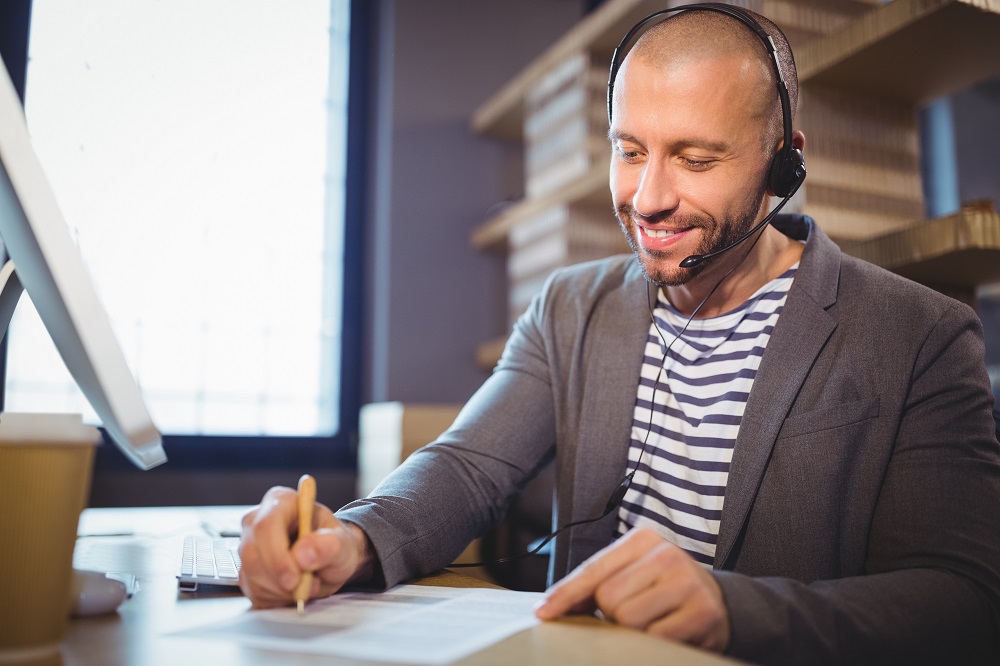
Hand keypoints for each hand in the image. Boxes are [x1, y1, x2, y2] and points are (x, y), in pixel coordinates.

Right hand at [238, 485, 372, 607]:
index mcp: (281, 502)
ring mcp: (248, 546)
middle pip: (251, 552)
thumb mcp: (343, 544)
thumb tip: (304, 554)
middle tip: (306, 587)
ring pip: (250, 575)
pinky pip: (253, 591)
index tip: (294, 578)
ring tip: (307, 583)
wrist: (330, 560)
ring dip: (281, 590)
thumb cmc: (334, 544)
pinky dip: (276, 598)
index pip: (266, 526)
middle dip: (279, 578)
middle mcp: (257, 521)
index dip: (276, 555)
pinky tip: (294, 590)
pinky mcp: (246, 571)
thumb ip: (329, 545)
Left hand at [534, 528, 729, 651]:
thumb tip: (552, 607)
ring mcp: (687, 582)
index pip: (594, 569)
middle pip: (609, 598)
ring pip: (628, 620)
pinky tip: (666, 634)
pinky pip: (655, 639)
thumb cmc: (664, 589)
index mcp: (643, 539)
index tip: (544, 613)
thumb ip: (597, 585)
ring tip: (651, 623)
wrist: (720, 603)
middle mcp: (666, 554)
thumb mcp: (633, 574)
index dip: (566, 594)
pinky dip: (652, 645)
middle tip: (632, 615)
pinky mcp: (703, 613)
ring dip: (631, 632)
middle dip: (611, 616)